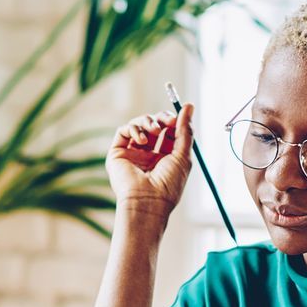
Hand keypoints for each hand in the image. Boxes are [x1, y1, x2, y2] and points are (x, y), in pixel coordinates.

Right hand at [105, 104, 194, 219]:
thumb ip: (185, 130)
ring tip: (154, 130)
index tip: (177, 119)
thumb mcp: (183, 155)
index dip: (172, 122)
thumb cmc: (168, 184)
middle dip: (161, 119)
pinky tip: (141, 139)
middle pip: (153, 126)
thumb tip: (189, 105)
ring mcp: (132, 154)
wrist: (148, 201)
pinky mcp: (117, 154)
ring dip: (148, 122)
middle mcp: (147, 156)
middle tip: (167, 121)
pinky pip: (123, 131)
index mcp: (164, 159)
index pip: (168, 132)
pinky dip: (133, 128)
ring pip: (138, 125)